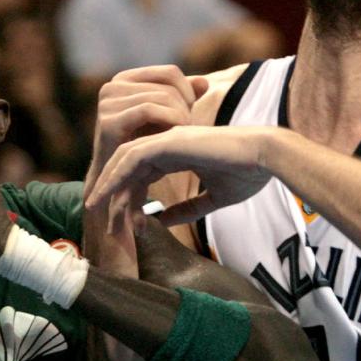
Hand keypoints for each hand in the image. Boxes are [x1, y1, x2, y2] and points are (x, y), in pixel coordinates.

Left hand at [87, 126, 276, 227]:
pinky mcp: (168, 141)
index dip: (131, 196)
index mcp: (180, 154)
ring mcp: (167, 139)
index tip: (122, 221)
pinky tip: (107, 192)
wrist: (265, 157)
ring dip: (109, 182)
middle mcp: (169, 143)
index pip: (144, 174)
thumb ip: (189, 208)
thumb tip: (165, 221)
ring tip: (95, 204)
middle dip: (114, 191)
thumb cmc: (248, 174)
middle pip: (130, 167)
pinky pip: (132, 157)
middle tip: (99, 215)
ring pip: (125, 160)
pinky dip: (117, 173)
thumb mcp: (213, 198)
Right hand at [88, 66, 207, 195]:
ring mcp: (107, 103)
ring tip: (183, 137)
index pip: (170, 73)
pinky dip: (169, 121)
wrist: (117, 187)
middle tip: (189, 132)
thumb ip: (184, 98)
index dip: (188, 92)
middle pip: (168, 86)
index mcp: (124, 80)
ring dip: (180, 117)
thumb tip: (204, 82)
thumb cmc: (145, 150)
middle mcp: (112, 87)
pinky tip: (175, 138)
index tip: (192, 116)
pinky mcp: (108, 121)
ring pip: (162, 97)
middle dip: (185, 108)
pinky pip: (149, 110)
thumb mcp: (166, 119)